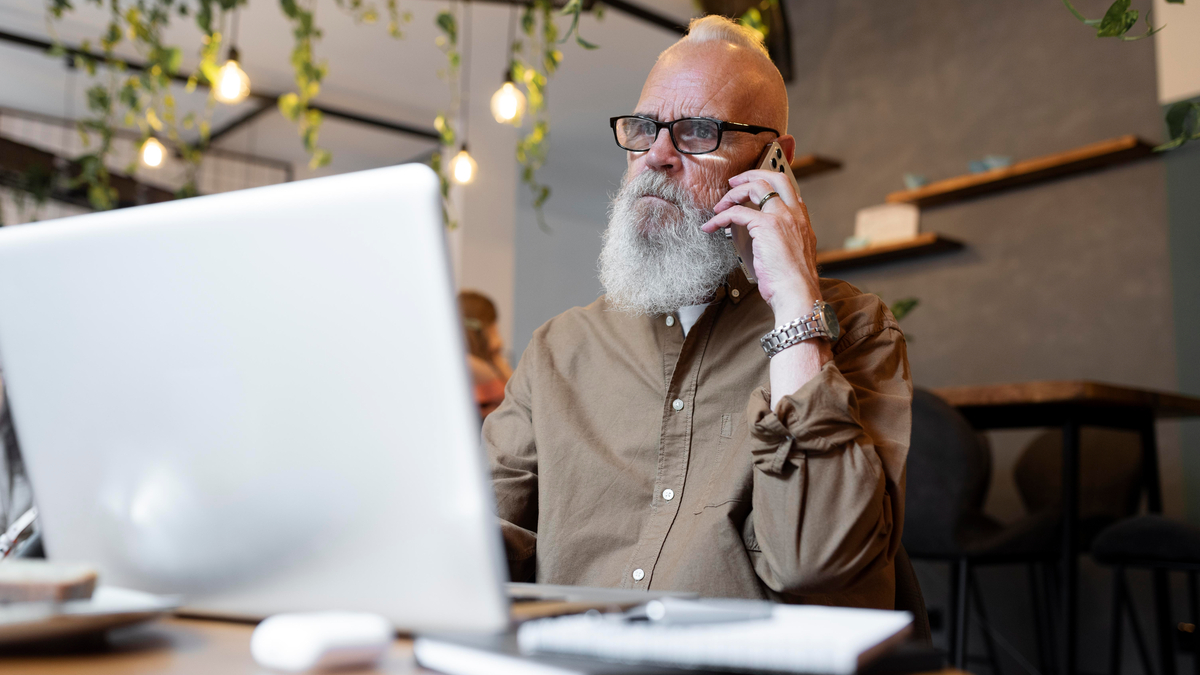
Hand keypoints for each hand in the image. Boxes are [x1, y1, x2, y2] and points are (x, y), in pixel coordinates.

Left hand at [700, 169, 820, 318]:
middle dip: (752, 175)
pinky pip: (738, 212)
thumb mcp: (790, 255)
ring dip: (734, 192)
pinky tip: (713, 225)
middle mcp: (795, 215)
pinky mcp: (767, 226)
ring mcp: (783, 218)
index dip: (768, 183)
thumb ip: (778, 241)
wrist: (797, 293)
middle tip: (734, 182)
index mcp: (802, 221)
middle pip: (775, 178)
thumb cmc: (792, 283)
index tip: (752, 187)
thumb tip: (756, 238)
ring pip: (757, 187)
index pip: (788, 190)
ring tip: (720, 204)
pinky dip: (721, 217)